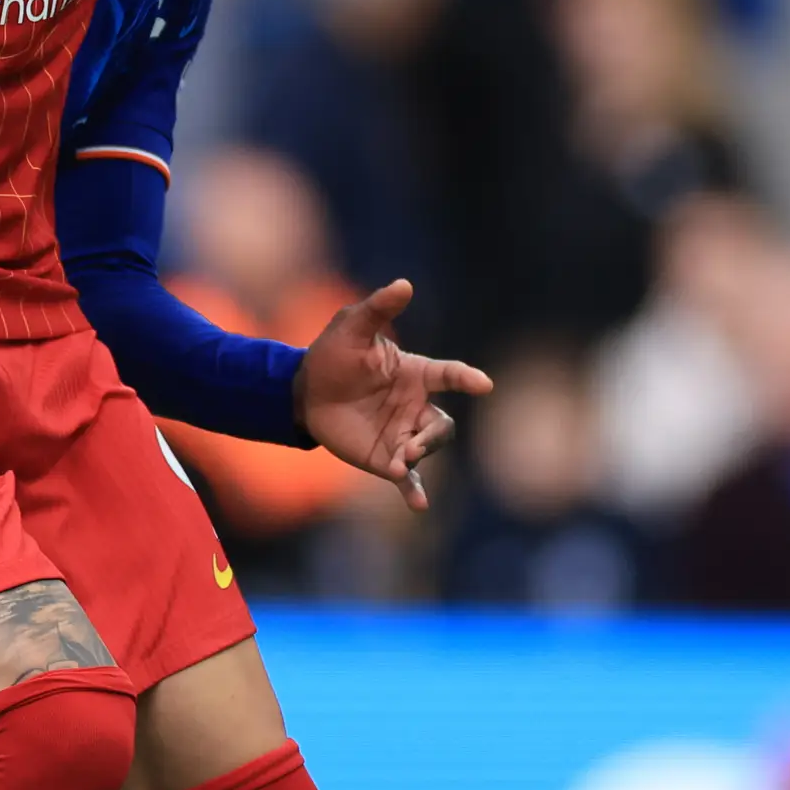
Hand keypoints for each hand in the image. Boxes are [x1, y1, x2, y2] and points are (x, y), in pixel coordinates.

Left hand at [294, 279, 491, 510]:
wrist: (305, 391)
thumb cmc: (333, 354)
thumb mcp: (352, 327)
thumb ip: (378, 308)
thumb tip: (404, 284)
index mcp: (415, 373)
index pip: (449, 375)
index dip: (467, 378)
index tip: (483, 384)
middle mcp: (415, 406)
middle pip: (443, 424)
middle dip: (433, 437)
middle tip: (411, 446)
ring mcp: (403, 434)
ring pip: (428, 448)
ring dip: (419, 457)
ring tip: (400, 464)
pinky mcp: (386, 457)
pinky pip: (408, 477)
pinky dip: (415, 491)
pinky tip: (419, 505)